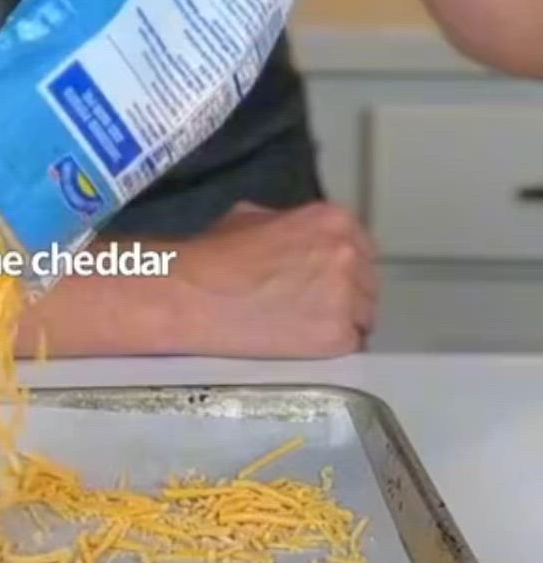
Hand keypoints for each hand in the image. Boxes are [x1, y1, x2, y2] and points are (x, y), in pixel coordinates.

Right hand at [166, 199, 378, 357]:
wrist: (195, 294)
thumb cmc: (217, 251)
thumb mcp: (255, 216)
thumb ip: (292, 223)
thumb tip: (300, 235)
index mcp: (333, 220)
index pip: (363, 248)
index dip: (345, 266)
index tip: (327, 279)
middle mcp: (348, 254)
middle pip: (368, 283)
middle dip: (349, 294)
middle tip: (317, 306)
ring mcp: (345, 296)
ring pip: (364, 315)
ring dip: (344, 321)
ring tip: (309, 327)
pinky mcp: (337, 336)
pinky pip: (352, 344)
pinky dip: (333, 346)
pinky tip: (306, 343)